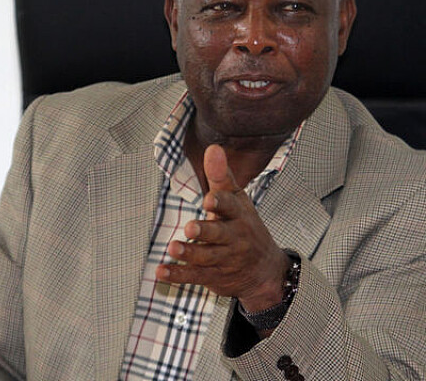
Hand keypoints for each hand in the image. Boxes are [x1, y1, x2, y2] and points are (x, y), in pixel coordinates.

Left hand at [156, 144, 288, 311]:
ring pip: (207, 257)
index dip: (221, 202)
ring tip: (174, 248)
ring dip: (190, 253)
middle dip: (206, 231)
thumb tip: (213, 148)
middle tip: (191, 228)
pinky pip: (195, 276)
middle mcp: (234, 238)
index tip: (209, 199)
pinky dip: (178, 275)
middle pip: (219, 234)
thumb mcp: (238, 201)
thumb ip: (221, 177)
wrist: (264, 271)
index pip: (231, 206)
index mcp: (239, 215)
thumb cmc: (245, 228)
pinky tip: (162, 271)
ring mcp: (224, 259)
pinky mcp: (213, 276)